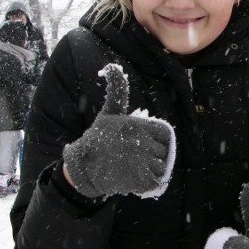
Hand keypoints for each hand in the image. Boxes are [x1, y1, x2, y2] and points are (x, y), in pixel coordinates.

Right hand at [62, 63, 173, 197]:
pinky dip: (148, 182)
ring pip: (161, 166)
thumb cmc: (98, 138)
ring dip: (150, 170)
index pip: (164, 134)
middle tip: (131, 157)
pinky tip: (133, 177)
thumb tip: (112, 66)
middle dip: (151, 155)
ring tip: (131, 167)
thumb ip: (117, 91)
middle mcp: (140, 142)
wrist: (83, 168)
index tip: (141, 143)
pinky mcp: (139, 180)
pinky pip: (156, 181)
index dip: (155, 140)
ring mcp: (140, 162)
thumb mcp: (109, 113)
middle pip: (163, 151)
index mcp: (136, 125)